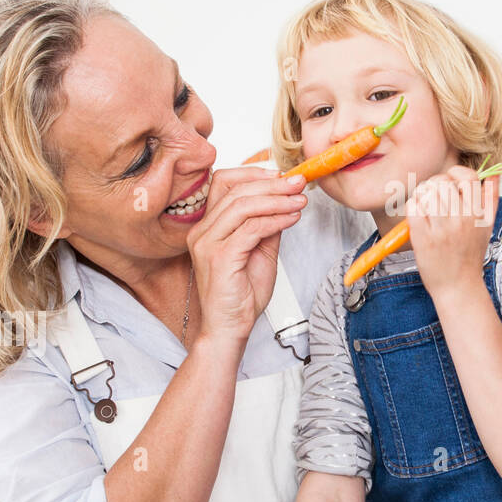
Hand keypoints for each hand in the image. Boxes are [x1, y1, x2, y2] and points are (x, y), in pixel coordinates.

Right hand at [185, 167, 306, 343]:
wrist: (229, 328)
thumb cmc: (239, 295)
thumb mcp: (259, 251)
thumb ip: (266, 225)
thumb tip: (284, 201)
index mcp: (207, 227)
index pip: (223, 183)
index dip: (253, 173)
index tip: (282, 176)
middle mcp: (201, 232)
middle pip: (235, 190)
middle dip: (272, 184)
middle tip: (299, 183)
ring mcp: (207, 243)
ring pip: (243, 206)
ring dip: (277, 200)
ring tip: (300, 200)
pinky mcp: (220, 257)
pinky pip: (252, 228)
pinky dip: (276, 220)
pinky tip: (292, 218)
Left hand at [407, 167, 497, 302]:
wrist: (458, 286)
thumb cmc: (470, 256)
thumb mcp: (487, 226)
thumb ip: (491, 198)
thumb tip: (492, 174)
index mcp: (478, 213)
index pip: (467, 177)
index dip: (455, 174)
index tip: (451, 183)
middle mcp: (461, 218)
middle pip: (442, 183)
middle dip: (434, 185)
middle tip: (433, 196)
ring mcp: (441, 228)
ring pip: (425, 193)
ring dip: (421, 195)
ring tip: (425, 206)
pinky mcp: (423, 237)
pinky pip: (413, 208)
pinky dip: (412, 206)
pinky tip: (417, 215)